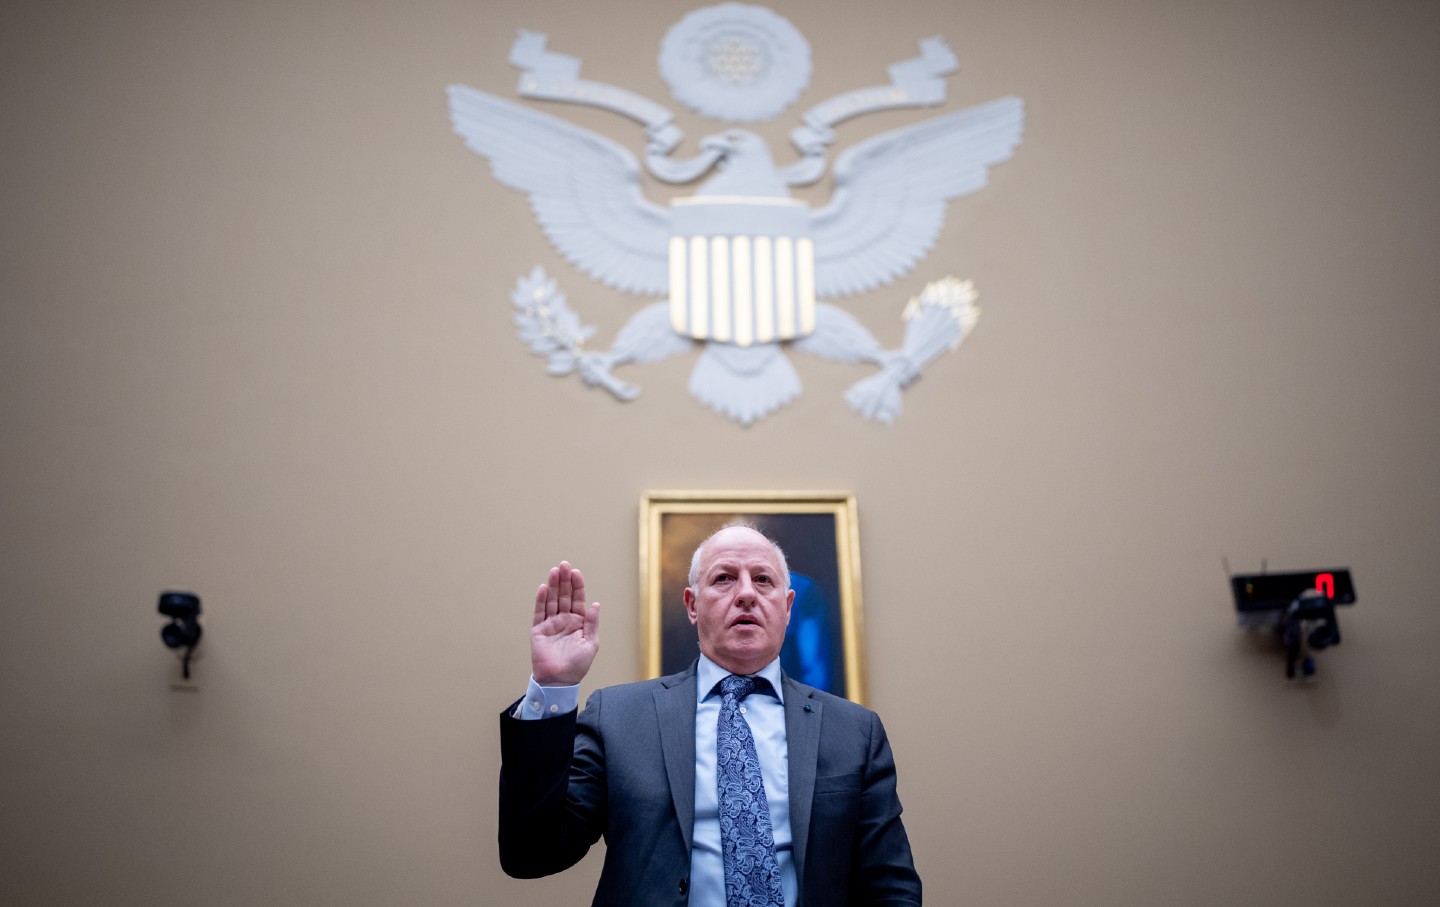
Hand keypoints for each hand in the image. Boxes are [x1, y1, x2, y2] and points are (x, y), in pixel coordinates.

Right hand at [530, 561, 599, 685]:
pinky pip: (539, 612)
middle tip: (564, 565)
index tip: (576, 573)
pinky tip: (543, 588)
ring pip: (551, 600)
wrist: (559, 681)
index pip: (577, 599)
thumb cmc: (577, 665)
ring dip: (552, 586)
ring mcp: (551, 624)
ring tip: (554, 571)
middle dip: (564, 580)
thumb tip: (596, 604)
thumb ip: (592, 623)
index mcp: (578, 622)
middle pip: (563, 596)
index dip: (577, 586)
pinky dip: (540, 600)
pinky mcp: (538, 630)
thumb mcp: (591, 644)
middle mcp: (564, 620)